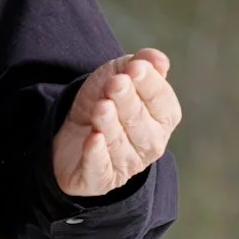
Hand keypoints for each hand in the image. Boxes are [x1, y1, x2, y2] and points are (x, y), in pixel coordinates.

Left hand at [53, 49, 181, 197]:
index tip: (134, 68)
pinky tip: (93, 139)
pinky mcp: (101, 179)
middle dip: (128, 102)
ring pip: (119, 144)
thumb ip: (140, 64)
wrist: (75, 131)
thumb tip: (157, 59)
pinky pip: (100, 168)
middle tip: (115, 83)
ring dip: (111, 125)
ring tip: (101, 106)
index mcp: (163, 117)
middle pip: (140, 122)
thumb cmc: (106, 100)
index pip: (162, 101)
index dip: (149, 84)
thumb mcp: (119, 75)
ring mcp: (127, 164)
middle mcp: (151, 144)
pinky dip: (96, 154)